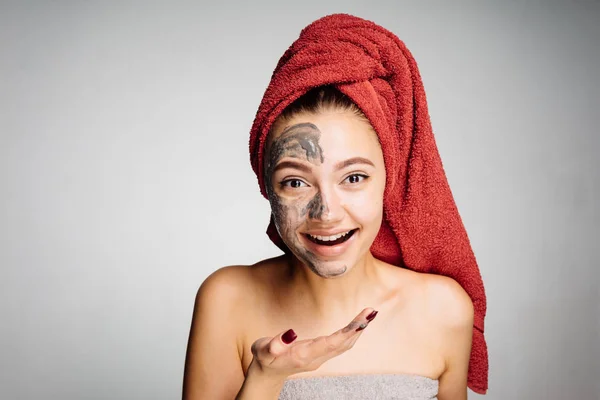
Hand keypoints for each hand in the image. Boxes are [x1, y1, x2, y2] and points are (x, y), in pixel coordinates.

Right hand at [248, 308, 377, 378]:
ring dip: (357, 330)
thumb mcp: (262, 350)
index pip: (329, 344)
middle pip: (342, 344)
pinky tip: (359, 324)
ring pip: (344, 345)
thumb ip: (274, 344)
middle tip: (372, 312)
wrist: (267, 374)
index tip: (360, 322)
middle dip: (357, 328)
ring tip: (370, 314)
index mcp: (303, 355)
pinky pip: (341, 344)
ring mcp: (320, 358)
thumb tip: (290, 333)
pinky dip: (352, 333)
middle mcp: (315, 358)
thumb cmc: (264, 358)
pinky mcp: (321, 354)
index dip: (346, 333)